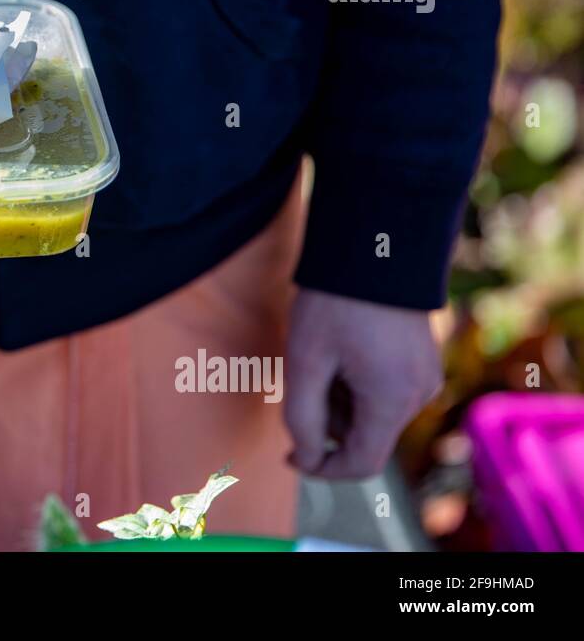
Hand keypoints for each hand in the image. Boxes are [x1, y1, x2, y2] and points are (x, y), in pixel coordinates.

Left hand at [283, 288, 440, 478]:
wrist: (374, 246)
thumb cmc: (335, 301)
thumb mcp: (305, 360)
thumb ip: (302, 417)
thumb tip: (307, 458)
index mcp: (392, 401)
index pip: (361, 464)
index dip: (322, 468)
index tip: (289, 456)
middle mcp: (418, 396)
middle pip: (365, 437)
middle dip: (328, 421)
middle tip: (304, 374)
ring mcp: (426, 378)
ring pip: (374, 415)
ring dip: (341, 400)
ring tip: (324, 352)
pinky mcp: (423, 363)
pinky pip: (386, 393)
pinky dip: (358, 385)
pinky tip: (343, 349)